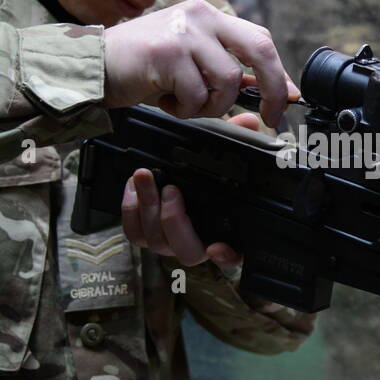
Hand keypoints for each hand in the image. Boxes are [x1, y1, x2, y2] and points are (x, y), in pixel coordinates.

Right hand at [103, 0, 298, 128]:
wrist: (94, 65)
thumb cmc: (142, 67)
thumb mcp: (190, 66)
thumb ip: (227, 77)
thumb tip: (270, 98)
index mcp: (210, 15)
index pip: (259, 39)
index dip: (279, 72)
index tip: (288, 99)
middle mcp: (201, 16)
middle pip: (258, 49)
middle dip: (272, 88)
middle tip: (271, 117)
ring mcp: (184, 33)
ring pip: (227, 80)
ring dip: (210, 105)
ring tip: (184, 102)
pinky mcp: (167, 53)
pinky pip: (196, 94)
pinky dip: (185, 109)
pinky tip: (165, 100)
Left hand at [120, 113, 260, 267]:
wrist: (168, 172)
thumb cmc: (202, 170)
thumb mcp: (220, 153)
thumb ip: (236, 138)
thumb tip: (249, 122)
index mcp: (222, 232)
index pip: (230, 256)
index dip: (225, 257)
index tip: (218, 248)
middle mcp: (196, 243)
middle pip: (186, 251)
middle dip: (174, 221)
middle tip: (171, 190)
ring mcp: (168, 242)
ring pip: (156, 240)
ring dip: (148, 207)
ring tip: (144, 176)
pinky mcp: (144, 233)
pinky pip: (134, 233)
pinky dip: (130, 211)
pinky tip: (133, 186)